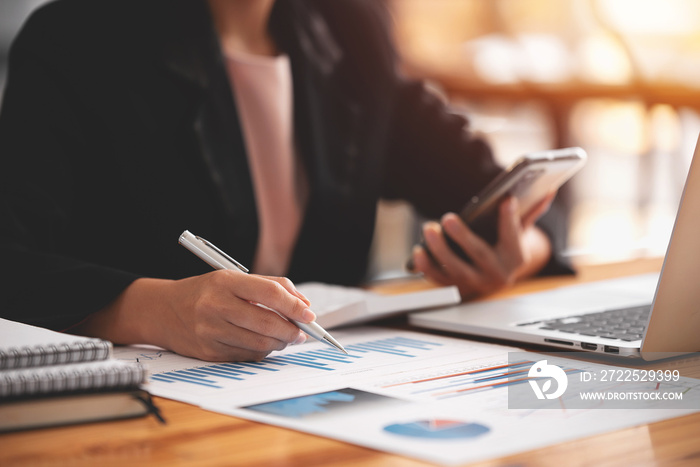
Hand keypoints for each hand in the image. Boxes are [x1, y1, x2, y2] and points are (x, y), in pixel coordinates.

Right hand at [74, 271, 313, 361]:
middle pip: (267, 323)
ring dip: (280, 343)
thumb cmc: (205, 292)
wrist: (162, 310)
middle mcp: (216, 306)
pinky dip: (262, 352)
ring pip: (260, 344)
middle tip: (301, 332)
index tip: (310, 315)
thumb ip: (271, 286)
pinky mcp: (209, 352)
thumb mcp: (233, 278)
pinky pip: (247, 356)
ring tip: (285, 337)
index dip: (295, 306)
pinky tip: (263, 344)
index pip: (270, 293)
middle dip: (292, 330)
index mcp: (225, 282)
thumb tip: (304, 305)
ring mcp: (211, 331)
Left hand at [410, 194, 553, 298]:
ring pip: (456, 270)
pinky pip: (440, 280)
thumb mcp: (520, 230)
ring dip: (439, 250)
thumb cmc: (505, 246)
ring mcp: (476, 284)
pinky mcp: (457, 289)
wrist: (496, 275)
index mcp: (516, 258)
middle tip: (447, 218)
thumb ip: (531, 211)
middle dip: (462, 237)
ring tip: (428, 229)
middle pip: (479, 255)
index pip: (514, 238)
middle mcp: (498, 275)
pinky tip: (418, 252)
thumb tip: (549, 190)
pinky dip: (427, 268)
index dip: (510, 220)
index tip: (506, 200)